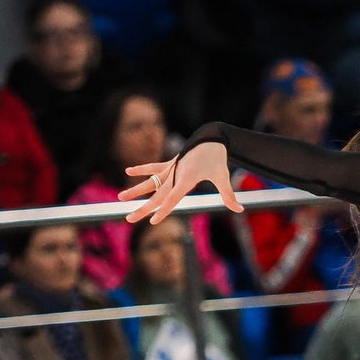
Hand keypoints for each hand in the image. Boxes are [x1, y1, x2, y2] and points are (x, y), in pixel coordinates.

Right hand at [120, 140, 240, 222]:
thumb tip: (239, 209)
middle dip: (143, 208)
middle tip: (129, 219)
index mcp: (187, 178)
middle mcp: (175, 174)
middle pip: (157, 195)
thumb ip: (228, 195)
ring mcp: (171, 168)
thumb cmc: (217, 159)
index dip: (163, 210)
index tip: (153, 221)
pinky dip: (142, 169)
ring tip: (120, 198)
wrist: (211, 138)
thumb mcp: (223, 176)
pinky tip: (128, 172)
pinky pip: (153, 167)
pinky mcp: (170, 163)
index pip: (173, 198)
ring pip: (150, 182)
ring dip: (135, 190)